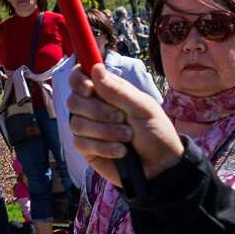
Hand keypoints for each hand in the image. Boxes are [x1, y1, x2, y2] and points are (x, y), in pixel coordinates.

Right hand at [67, 66, 183, 185]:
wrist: (160, 166)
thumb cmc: (155, 132)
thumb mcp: (142, 108)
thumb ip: (117, 90)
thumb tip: (95, 67)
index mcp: (107, 92)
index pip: (79, 78)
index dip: (78, 81)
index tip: (89, 88)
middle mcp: (92, 108)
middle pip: (73, 101)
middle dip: (98, 111)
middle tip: (122, 118)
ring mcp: (87, 129)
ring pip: (76, 123)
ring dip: (105, 131)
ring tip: (127, 137)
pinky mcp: (86, 148)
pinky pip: (80, 143)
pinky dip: (103, 147)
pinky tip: (120, 151)